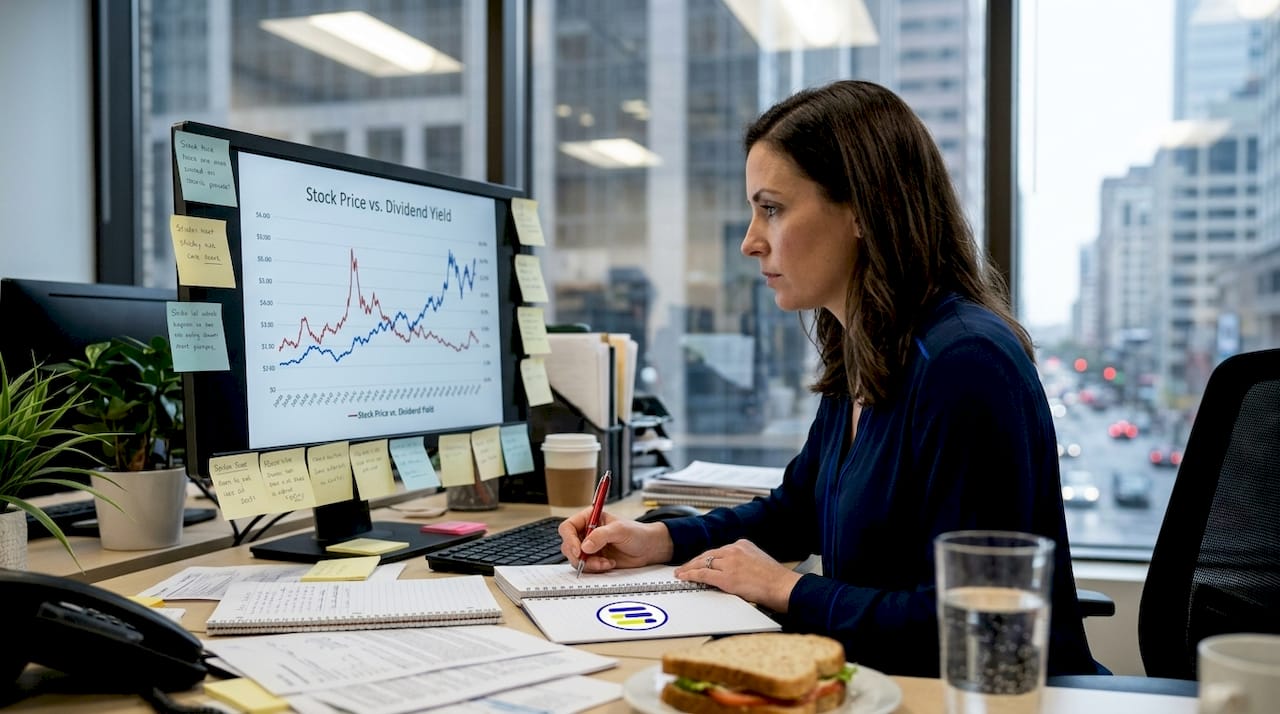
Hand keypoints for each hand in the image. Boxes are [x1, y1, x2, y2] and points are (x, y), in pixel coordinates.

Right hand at [558, 508, 673, 572]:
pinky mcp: (594, 560)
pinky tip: (609, 564)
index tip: (578, 550)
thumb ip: (601, 536)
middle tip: (590, 560)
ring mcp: (590, 547)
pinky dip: (595, 568)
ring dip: (589, 564)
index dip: (570, 539)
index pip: (568, 527)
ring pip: (575, 559)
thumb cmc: (637, 533)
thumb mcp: (620, 530)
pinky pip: (585, 567)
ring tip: (605, 562)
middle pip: (568, 545)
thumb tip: (585, 546)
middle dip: (579, 555)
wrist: (648, 549)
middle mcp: (586, 532)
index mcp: (589, 518)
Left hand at [674, 539, 800, 612]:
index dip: (706, 557)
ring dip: (689, 568)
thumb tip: (734, 570)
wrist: (783, 586)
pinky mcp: (726, 577)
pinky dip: (691, 574)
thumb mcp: (758, 560)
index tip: (699, 561)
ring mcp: (729, 563)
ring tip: (681, 572)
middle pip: (708, 554)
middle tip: (684, 566)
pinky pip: (703, 574)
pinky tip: (685, 576)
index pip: (718, 550)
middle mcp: (734, 550)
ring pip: (702, 562)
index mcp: (742, 544)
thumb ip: (744, 561)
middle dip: (694, 561)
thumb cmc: (775, 579)